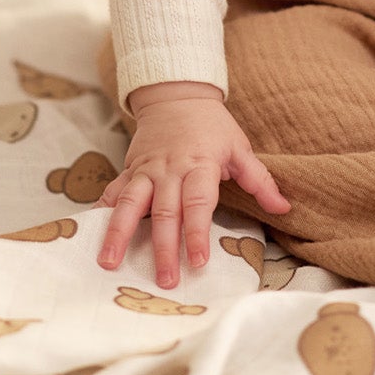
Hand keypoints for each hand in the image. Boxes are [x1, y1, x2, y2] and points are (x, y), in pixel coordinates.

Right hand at [96, 81, 289, 292]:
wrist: (176, 94)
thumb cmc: (212, 126)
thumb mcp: (239, 147)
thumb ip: (259, 179)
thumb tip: (284, 207)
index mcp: (199, 166)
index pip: (198, 204)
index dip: (197, 233)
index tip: (198, 262)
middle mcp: (169, 170)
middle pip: (164, 212)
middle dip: (162, 248)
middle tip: (164, 280)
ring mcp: (145, 170)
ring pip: (129, 203)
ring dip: (118, 234)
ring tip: (109, 263)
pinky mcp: (130, 169)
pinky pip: (113, 192)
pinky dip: (102, 212)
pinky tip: (90, 235)